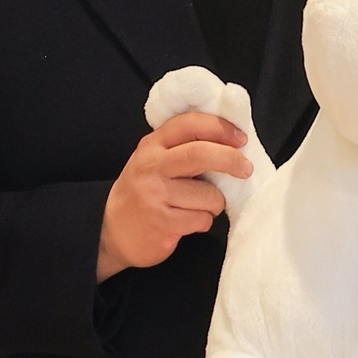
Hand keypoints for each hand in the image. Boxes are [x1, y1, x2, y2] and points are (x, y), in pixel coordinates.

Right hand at [97, 112, 251, 280]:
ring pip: (209, 195)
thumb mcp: (153, 161)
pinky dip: (202, 222)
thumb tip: (231, 142)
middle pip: (200, 154)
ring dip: (213, 204)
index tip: (241, 139)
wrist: (111, 233)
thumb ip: (183, 147)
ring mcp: (155, 195)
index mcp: (152, 145)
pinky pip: (202, 219)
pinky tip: (186, 222)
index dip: (220, 128)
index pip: (190, 125)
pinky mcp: (162, 223)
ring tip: (195, 207)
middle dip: (231, 160)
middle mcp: (151, 166)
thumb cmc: (143, 193)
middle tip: (245, 169)